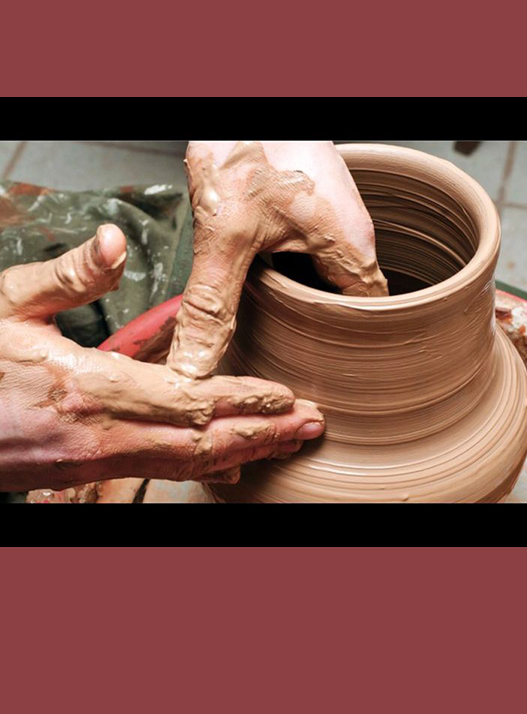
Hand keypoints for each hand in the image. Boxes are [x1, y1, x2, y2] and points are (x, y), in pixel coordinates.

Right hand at [0, 225, 324, 491]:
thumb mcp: (5, 306)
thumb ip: (67, 276)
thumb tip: (113, 242)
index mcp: (87, 387)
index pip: (191, 399)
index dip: (246, 400)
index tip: (288, 398)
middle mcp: (98, 433)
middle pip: (202, 440)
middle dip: (262, 433)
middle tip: (310, 429)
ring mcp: (91, 461)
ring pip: (184, 463)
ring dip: (241, 452)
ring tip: (284, 445)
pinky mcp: (80, 472)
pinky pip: (155, 470)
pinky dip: (199, 466)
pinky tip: (225, 462)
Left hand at [168, 140, 387, 378]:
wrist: (243, 95)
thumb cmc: (248, 142)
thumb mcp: (226, 233)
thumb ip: (212, 302)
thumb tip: (197, 363)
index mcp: (350, 244)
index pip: (371, 318)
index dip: (353, 350)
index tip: (328, 372)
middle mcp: (353, 231)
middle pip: (351, 300)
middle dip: (325, 330)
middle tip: (298, 359)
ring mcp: (336, 214)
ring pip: (332, 275)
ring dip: (309, 300)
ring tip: (283, 327)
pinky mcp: (314, 203)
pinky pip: (317, 251)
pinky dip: (296, 271)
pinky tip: (269, 279)